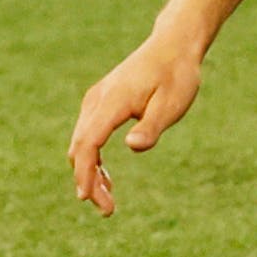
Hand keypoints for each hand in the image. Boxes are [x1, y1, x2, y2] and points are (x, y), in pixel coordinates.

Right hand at [65, 34, 205, 215]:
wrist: (172, 46)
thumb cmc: (175, 75)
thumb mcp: (171, 104)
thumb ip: (151, 126)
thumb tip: (133, 147)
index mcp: (113, 100)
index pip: (89, 141)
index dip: (85, 172)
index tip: (88, 198)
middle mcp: (97, 100)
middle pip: (80, 146)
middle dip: (87, 180)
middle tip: (107, 210)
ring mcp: (96, 100)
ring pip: (81, 143)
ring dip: (89, 172)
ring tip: (107, 201)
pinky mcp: (101, 103)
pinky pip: (87, 135)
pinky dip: (92, 159)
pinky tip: (106, 179)